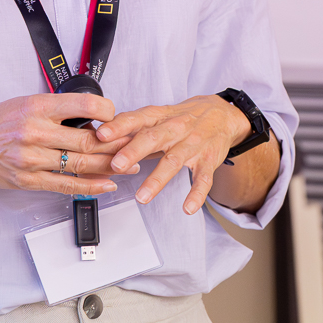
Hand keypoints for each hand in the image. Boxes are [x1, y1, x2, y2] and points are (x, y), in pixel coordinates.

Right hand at [0, 91, 131, 196]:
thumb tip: (93, 118)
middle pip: (89, 140)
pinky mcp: (28, 180)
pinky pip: (67, 185)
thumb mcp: (25, 102)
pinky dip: (91, 186)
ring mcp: (31, 158)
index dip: (109, 112)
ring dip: (112, 166)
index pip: (85, 105)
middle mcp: (35, 131)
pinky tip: (108, 185)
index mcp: (37, 106)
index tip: (117, 116)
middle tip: (136, 145)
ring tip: (130, 165)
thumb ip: (57, 110)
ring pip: (82, 164)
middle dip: (118, 145)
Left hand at [96, 95, 251, 213]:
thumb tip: (99, 139)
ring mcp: (193, 144)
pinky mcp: (208, 160)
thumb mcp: (159, 116)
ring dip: (157, 179)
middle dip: (134, 151)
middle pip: (153, 138)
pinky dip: (196, 194)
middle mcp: (176, 128)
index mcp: (160, 116)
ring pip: (174, 161)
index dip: (119, 126)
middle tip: (117, 165)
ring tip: (142, 196)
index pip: (137, 118)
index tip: (102, 134)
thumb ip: (132, 128)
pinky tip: (187, 208)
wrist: (223, 114)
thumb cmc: (184, 117)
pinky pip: (203, 179)